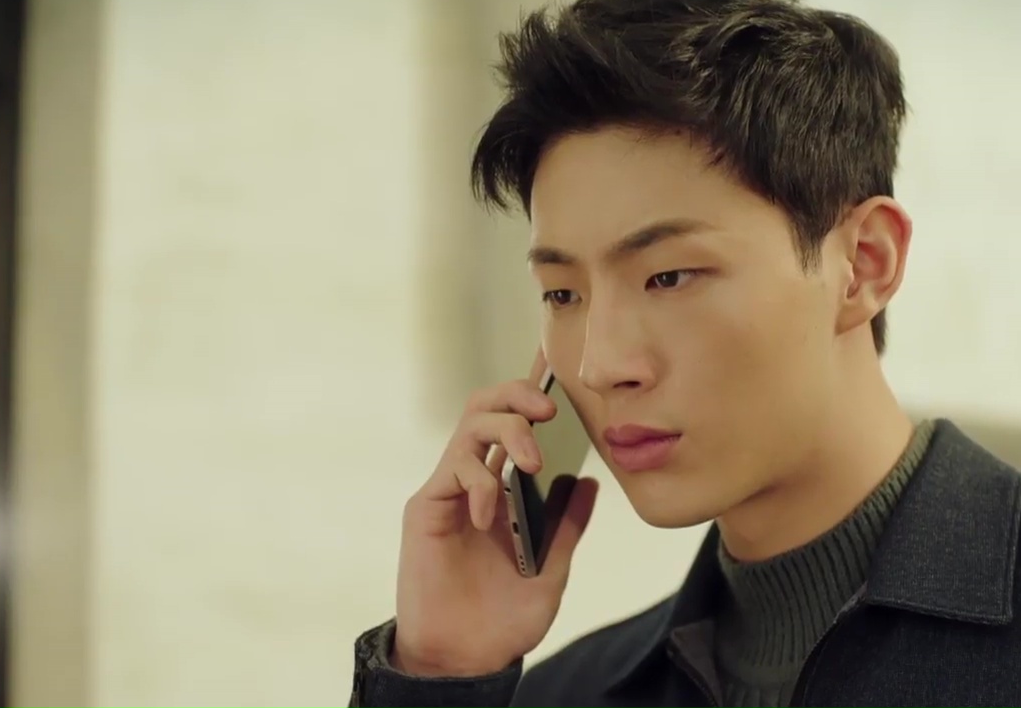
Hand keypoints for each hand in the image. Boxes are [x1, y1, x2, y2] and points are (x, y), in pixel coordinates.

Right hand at [392, 358, 598, 676]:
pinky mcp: (428, 507)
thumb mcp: (552, 571)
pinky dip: (479, 484)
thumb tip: (592, 483)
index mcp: (508, 488)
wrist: (464, 658)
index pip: (519, 425)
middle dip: (518, 394)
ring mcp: (450, 490)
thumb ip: (568, 527)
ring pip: (470, 425)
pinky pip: (454, 470)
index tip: (556, 362)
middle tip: (549, 410)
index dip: (532, 389)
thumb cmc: (502, 617)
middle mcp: (476, 479)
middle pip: (488, 407)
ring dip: (506, 431)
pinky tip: (489, 515)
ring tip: (531, 461)